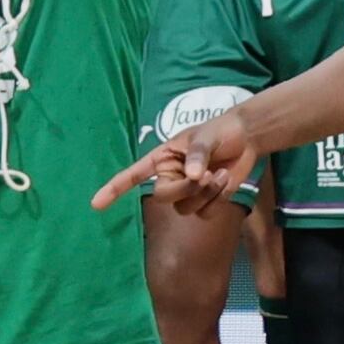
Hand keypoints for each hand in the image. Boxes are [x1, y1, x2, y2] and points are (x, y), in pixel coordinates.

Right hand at [95, 108, 264, 214]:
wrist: (247, 138)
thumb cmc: (220, 130)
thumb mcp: (205, 136)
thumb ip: (197, 154)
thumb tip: (192, 175)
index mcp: (162, 159)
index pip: (133, 175)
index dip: (114, 189)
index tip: (96, 203)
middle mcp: (170, 177)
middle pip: (164, 196)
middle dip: (184, 190)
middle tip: (205, 176)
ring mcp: (187, 192)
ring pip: (186, 208)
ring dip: (206, 194)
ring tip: (221, 175)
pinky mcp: (205, 202)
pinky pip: (205, 213)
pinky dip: (217, 200)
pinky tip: (226, 181)